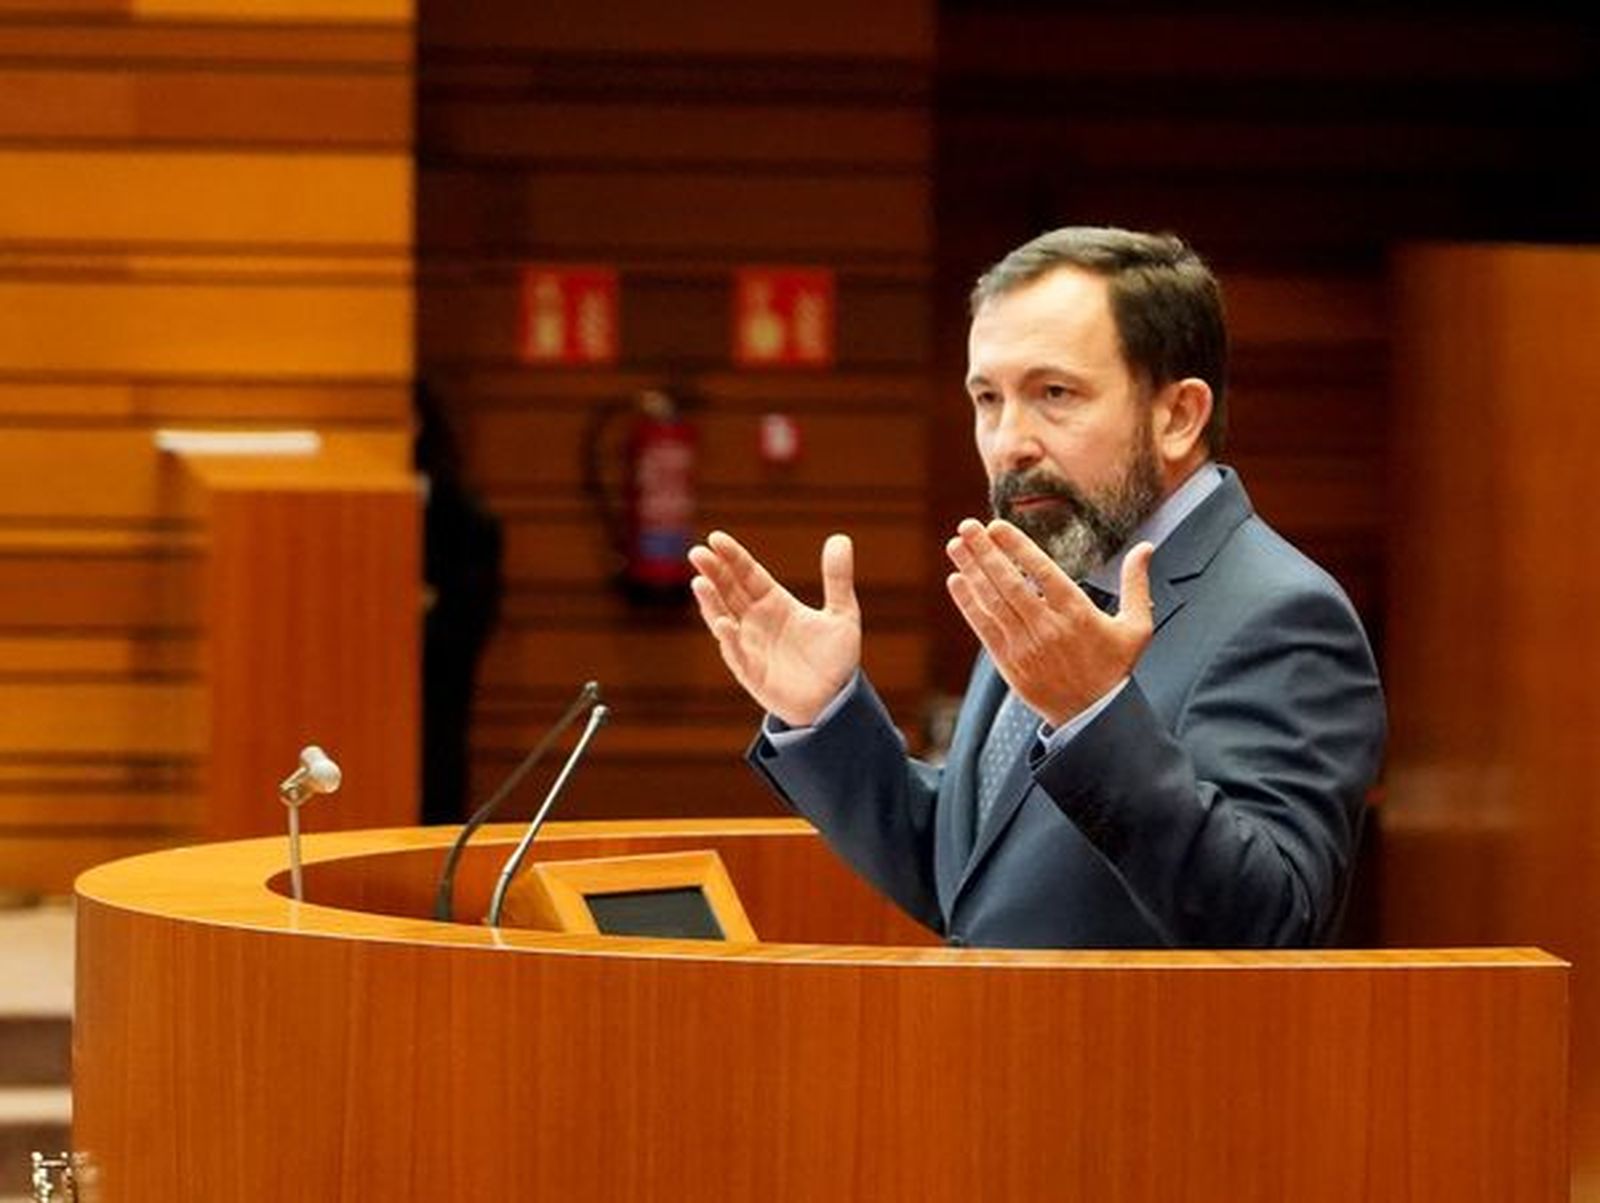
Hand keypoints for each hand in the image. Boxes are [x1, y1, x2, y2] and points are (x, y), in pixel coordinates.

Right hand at [688, 530, 860, 726]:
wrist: (836, 701)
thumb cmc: (835, 659)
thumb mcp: (842, 613)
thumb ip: (837, 578)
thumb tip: (841, 538)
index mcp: (775, 603)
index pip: (747, 574)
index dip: (732, 556)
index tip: (716, 537)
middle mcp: (756, 621)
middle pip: (729, 591)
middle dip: (713, 572)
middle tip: (697, 553)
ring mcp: (750, 646)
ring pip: (723, 618)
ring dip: (710, 601)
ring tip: (699, 582)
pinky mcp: (751, 672)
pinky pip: (736, 653)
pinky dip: (729, 639)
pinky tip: (724, 623)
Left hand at [945, 518, 1154, 725]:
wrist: (1092, 716)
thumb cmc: (1114, 667)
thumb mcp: (1136, 627)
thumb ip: (1136, 585)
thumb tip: (1145, 547)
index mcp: (1077, 613)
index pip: (1042, 572)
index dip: (1017, 547)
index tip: (996, 526)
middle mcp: (1048, 627)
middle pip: (1010, 583)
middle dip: (985, 552)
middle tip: (966, 526)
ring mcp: (1025, 645)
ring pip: (993, 601)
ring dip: (972, 570)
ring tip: (955, 545)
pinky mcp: (1009, 661)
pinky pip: (984, 626)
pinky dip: (968, 602)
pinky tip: (956, 580)